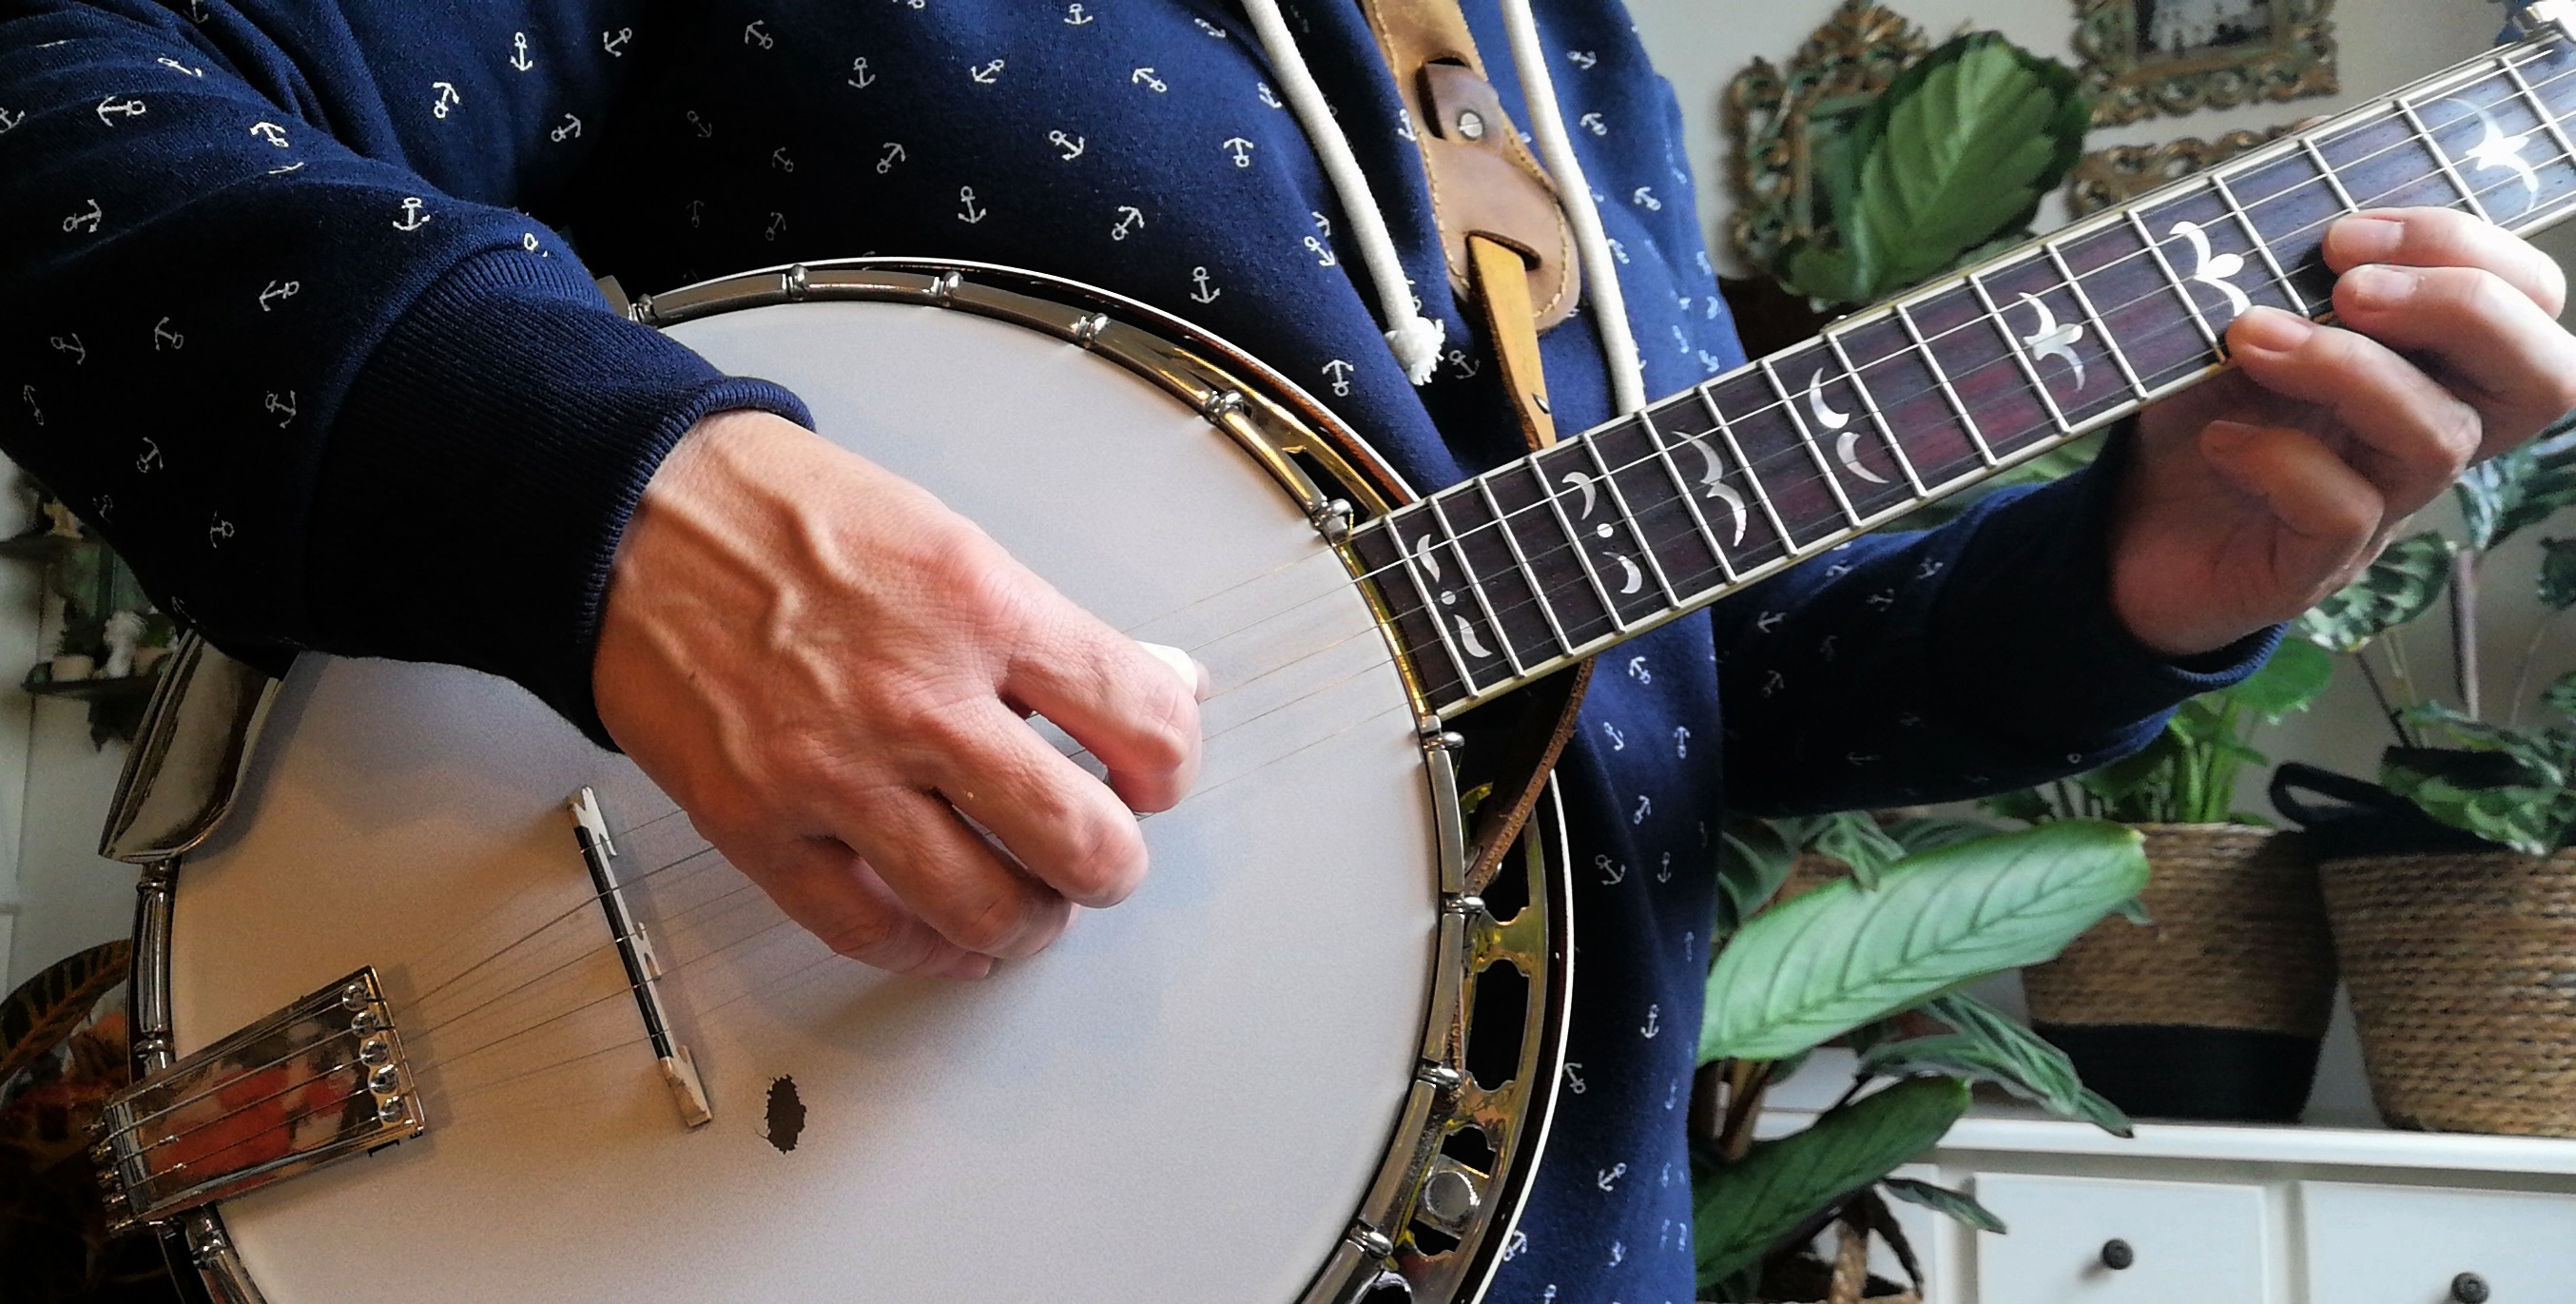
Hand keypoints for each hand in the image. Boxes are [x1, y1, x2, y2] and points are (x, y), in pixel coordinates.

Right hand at [592, 411, 1201, 977]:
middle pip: (1080, 842)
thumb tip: (1168, 685)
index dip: (1170, 767)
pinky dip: (930, 949)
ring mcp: (834, 774)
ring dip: (1031, 923)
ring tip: (1032, 904)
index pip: (1144, 722)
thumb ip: (1059, 634)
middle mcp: (917, 699)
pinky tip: (951, 933)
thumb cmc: (791, 521)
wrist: (634, 521)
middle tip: (1102, 857)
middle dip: (1112, 865)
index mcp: (981, 609)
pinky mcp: (759, 828)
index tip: (1153, 777)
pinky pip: (871, 932)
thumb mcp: (956, 542)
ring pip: (985, 908)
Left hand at [2113, 207, 2575, 655]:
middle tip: (2346, 280)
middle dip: (2460, 305)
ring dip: (2345, 368)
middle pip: (2544, 376)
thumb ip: (2279, 245)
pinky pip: (2343, 514)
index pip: (2530, 300)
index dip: (2467, 248)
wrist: (2124, 534)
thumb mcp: (2235, 313)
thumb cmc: (2198, 416)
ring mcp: (2382, 506)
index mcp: (2430, 364)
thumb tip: (2310, 142)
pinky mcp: (2315, 564)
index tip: (2345, 227)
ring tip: (2248, 337)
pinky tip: (2222, 438)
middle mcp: (2427, 433)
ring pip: (2438, 438)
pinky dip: (2282, 460)